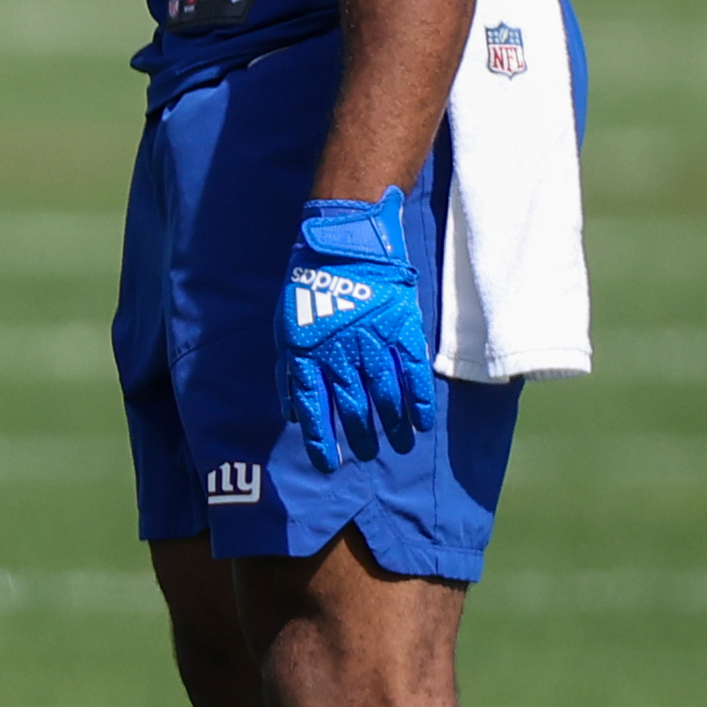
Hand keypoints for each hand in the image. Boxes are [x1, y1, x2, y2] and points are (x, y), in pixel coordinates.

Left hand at [275, 186, 436, 474]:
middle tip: (365, 455)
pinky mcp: (401, 330)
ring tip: (398, 445)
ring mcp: (373, 343)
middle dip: (359, 436)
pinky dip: (418, 401)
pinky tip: (421, 422)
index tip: (329, 464)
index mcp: (307, 354)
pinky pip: (413, 374)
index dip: (321, 440)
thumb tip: (292, 413)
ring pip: (384, 397)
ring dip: (391, 426)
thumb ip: (288, 372)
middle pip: (352, 407)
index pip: (313, 408)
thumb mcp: (286, 327)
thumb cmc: (309, 285)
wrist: (345, 242)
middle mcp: (340, 354)